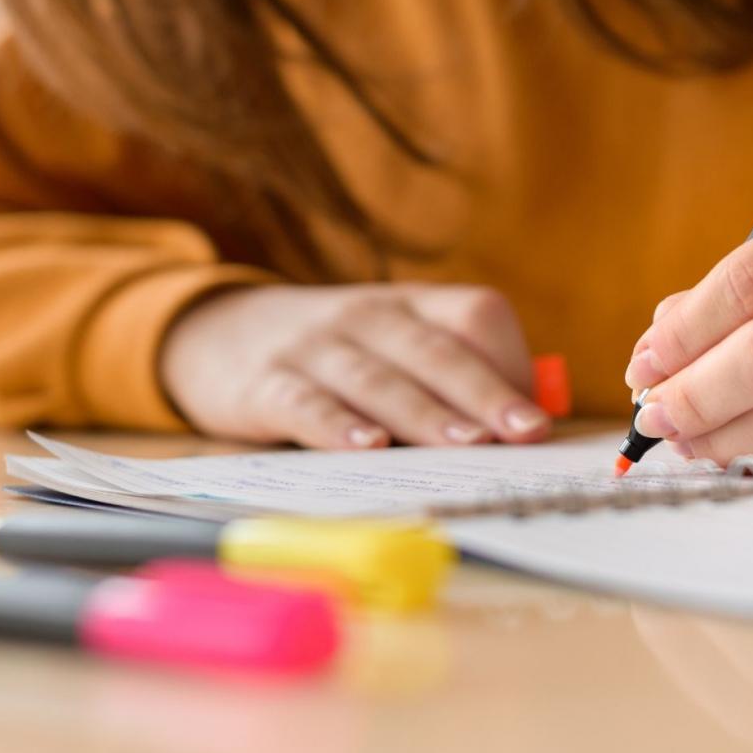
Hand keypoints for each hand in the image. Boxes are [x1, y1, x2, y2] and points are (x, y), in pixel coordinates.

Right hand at [160, 282, 550, 448]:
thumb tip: (522, 432)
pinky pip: (306, 402)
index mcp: (413, 305)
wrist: (218, 332)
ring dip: (426, 413)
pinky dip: (337, 425)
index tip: (534, 419)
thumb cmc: (338, 354)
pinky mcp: (266, 383)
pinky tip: (368, 448)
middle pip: (436, 351)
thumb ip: (451, 378)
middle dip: (485, 392)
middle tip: (525, 432)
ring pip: (379, 379)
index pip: (475, 314)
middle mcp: (370, 316)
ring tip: (467, 443)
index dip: (509, 363)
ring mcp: (316, 347)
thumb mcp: (394, 344)